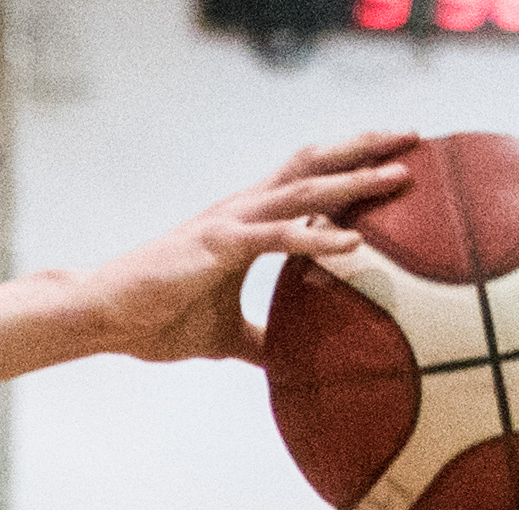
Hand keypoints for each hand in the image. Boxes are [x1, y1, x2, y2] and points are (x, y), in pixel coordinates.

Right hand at [75, 133, 418, 364]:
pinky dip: (317, 235)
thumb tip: (288, 361)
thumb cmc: (153, 321)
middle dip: (365, 148)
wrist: (103, 316)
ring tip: (399, 174)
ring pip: (303, 188)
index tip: (396, 158)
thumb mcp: (222, 335)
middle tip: (414, 139)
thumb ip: (258, 339)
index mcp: (245, 223)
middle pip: (314, 164)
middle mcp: (242, 210)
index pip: (307, 182)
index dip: (350, 166)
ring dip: (354, 180)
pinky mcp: (217, 245)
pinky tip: (353, 241)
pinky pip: (276, 235)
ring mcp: (231, 223)